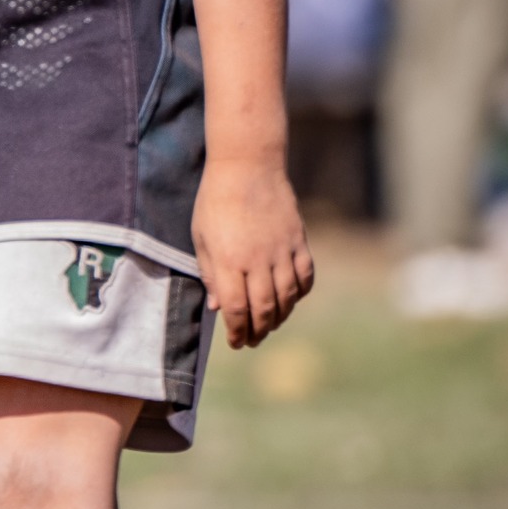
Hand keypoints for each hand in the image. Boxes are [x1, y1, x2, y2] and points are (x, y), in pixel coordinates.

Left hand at [191, 157, 313, 348]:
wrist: (247, 166)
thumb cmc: (215, 201)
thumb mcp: (201, 238)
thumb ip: (210, 274)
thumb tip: (217, 308)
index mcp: (229, 260)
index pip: (236, 308)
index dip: (237, 330)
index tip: (235, 342)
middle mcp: (258, 259)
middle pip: (264, 308)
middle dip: (258, 331)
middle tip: (252, 341)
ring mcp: (282, 250)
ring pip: (287, 297)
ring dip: (279, 317)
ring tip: (269, 325)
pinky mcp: (299, 240)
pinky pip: (305, 276)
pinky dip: (300, 293)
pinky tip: (291, 300)